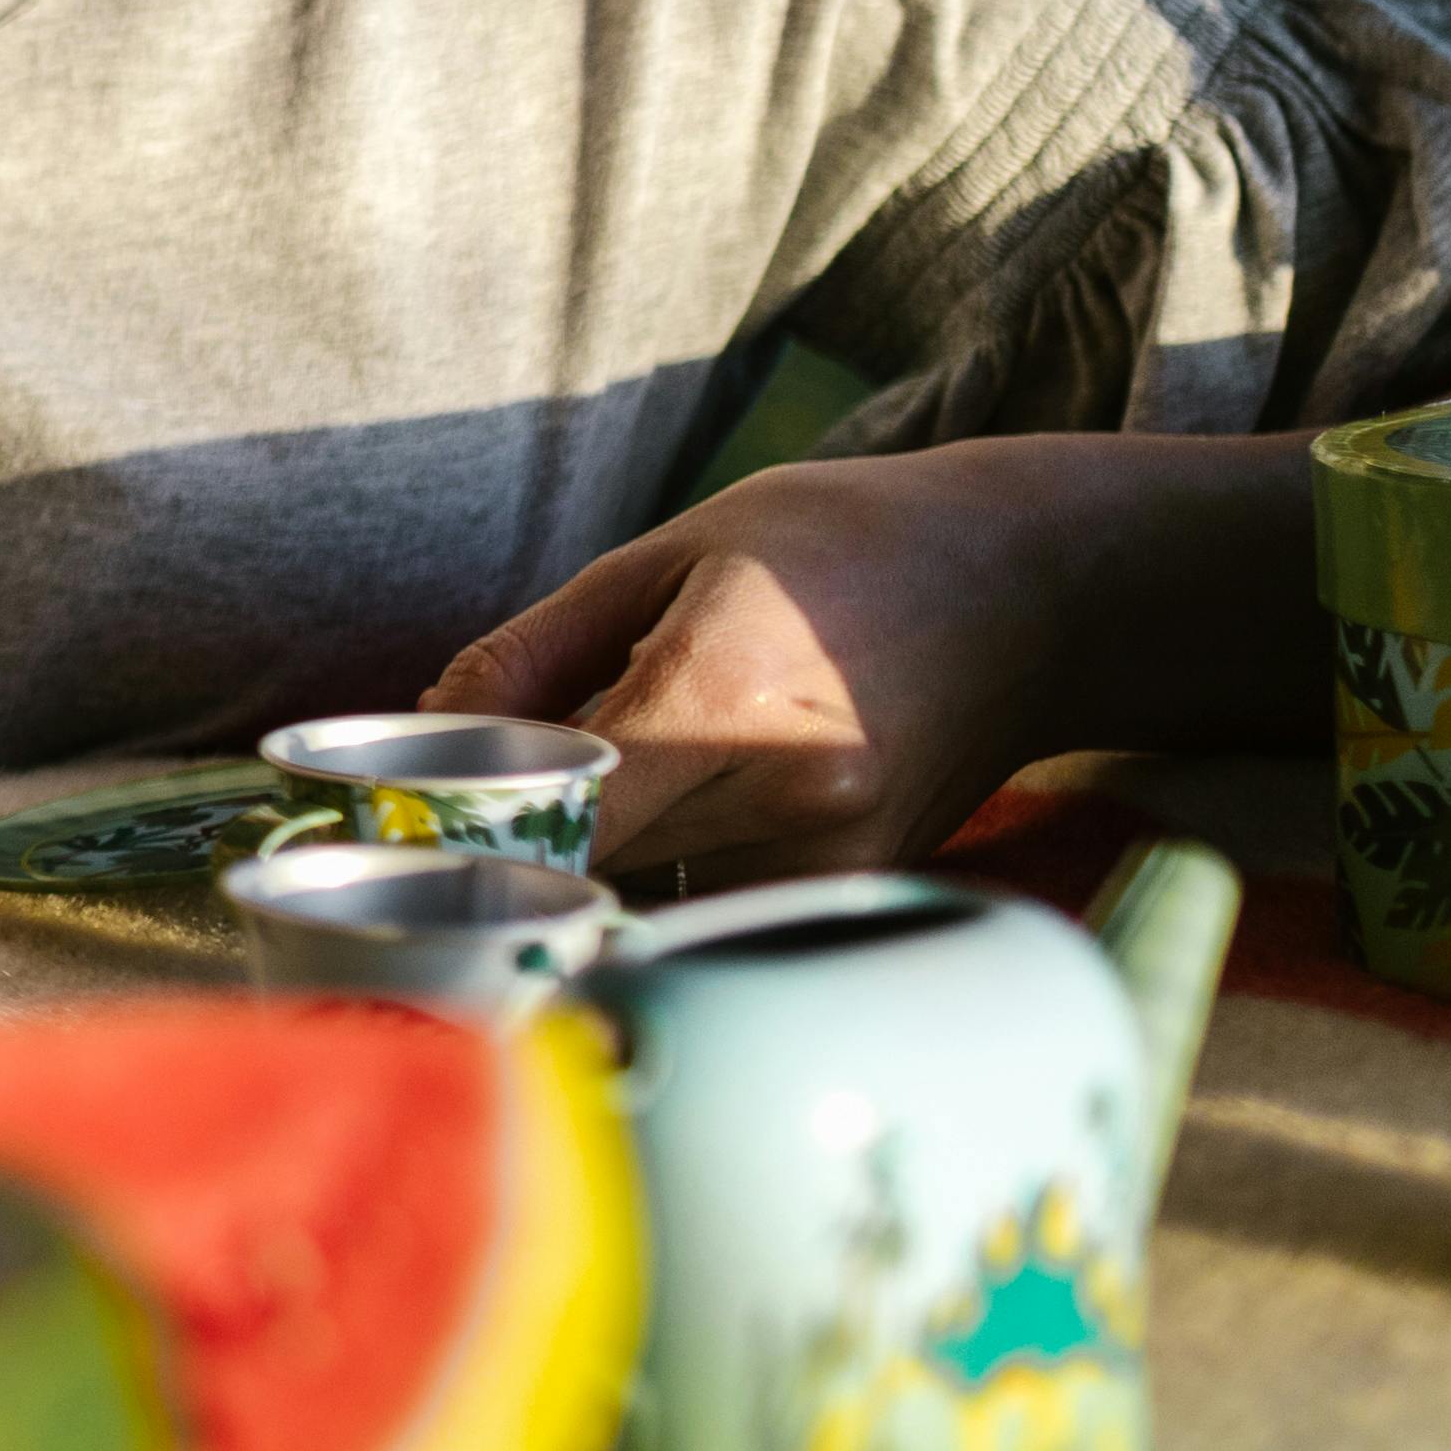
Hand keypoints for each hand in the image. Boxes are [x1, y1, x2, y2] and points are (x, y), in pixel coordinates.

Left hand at [430, 436, 1272, 885]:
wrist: (1033, 589)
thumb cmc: (843, 546)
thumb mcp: (669, 554)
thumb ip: (533, 653)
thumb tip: (424, 727)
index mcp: (725, 698)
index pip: (549, 810)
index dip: (468, 820)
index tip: (417, 808)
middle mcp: (789, 798)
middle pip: (590, 866)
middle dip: (520, 842)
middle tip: (481, 801)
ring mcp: (835, 858)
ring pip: (652, 896)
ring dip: (601, 860)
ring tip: (615, 780)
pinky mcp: (861, 888)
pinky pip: (720, 903)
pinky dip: (676, 870)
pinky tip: (694, 805)